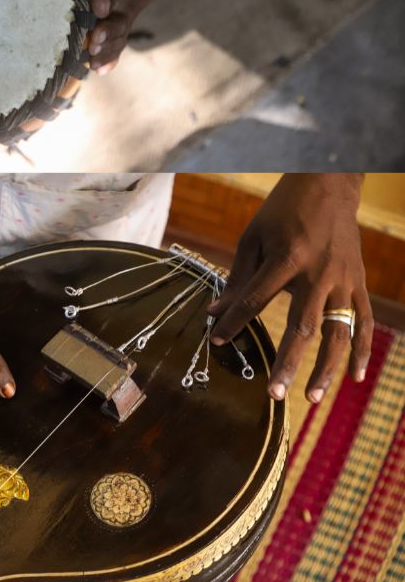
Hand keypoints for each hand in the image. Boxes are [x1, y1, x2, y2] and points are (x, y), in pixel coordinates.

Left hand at [208, 175, 371, 403]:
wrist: (328, 184)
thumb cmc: (283, 209)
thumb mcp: (254, 235)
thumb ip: (238, 276)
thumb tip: (216, 311)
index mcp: (286, 257)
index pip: (256, 299)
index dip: (234, 320)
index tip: (216, 339)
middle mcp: (318, 273)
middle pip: (303, 327)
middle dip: (287, 363)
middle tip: (273, 394)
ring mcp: (343, 280)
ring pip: (337, 333)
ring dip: (326, 369)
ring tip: (311, 397)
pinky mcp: (358, 282)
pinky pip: (364, 322)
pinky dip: (362, 351)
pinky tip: (355, 378)